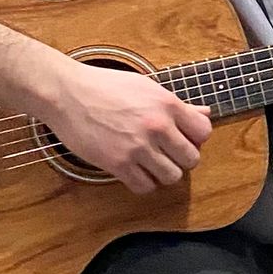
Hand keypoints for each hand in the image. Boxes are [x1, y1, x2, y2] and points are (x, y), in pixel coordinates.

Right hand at [48, 58, 212, 191]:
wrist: (67, 94)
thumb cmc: (105, 87)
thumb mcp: (146, 88)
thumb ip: (177, 105)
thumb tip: (204, 113)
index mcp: (167, 104)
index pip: (204, 131)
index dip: (195, 137)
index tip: (182, 138)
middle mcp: (157, 126)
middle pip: (191, 159)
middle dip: (181, 158)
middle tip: (167, 153)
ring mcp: (138, 147)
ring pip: (172, 177)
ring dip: (163, 173)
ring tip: (151, 163)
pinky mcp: (118, 164)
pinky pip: (145, 186)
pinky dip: (143, 182)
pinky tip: (135, 171)